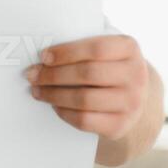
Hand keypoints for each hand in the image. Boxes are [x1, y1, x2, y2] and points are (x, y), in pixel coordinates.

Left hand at [25, 33, 148, 141]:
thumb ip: (84, 42)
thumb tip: (46, 50)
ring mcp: (131, 102)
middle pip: (87, 74)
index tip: (43, 56)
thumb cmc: (109, 68)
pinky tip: (54, 105)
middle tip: (32, 75)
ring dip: (54, 95)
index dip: (66, 52)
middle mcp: (136, 75)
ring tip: (37, 91)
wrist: (133, 100)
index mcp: (130, 49)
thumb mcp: (107, 50)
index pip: (96, 49)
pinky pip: (85, 120)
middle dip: (53, 75)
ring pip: (84, 99)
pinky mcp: (120, 125)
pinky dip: (64, 113)